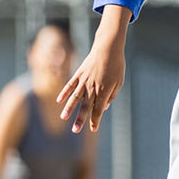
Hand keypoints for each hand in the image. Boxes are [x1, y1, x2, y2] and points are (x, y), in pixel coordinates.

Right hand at [58, 9, 128, 132]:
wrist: (108, 48)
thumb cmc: (116, 66)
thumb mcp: (119, 82)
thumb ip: (111, 96)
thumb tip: (104, 108)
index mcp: (104, 90)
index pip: (98, 109)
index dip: (95, 119)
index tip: (93, 129)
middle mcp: (93, 87)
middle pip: (85, 106)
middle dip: (81, 119)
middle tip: (75, 130)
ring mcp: (84, 80)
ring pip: (75, 97)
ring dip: (69, 108)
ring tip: (63, 118)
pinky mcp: (79, 74)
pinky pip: (70, 85)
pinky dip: (64, 93)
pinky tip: (59, 101)